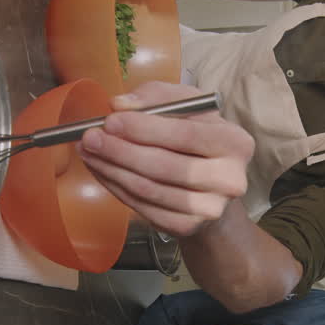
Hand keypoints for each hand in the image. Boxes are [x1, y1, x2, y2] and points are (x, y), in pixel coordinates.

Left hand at [76, 80, 253, 237]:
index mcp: (235, 142)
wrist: (213, 189)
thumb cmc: (198, 139)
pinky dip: (117, 188)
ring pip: (149, 189)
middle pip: (165, 166)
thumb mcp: (187, 107)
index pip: (185, 135)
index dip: (144, 128)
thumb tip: (120, 105)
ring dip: (112, 170)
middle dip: (120, 151)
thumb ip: (157, 96)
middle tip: (89, 138)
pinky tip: (102, 172)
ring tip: (89, 152)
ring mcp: (210, 208)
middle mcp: (230, 179)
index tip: (110, 120)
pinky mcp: (188, 227)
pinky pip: (143, 208)